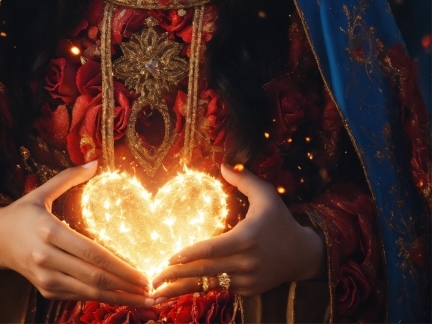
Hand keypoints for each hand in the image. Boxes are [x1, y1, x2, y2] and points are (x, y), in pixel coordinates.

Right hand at [0, 160, 154, 305]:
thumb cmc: (22, 212)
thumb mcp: (42, 191)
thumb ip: (69, 176)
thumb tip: (95, 161)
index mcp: (49, 232)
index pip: (92, 253)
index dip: (120, 267)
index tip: (143, 272)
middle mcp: (47, 258)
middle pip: (94, 277)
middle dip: (125, 286)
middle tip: (151, 290)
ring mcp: (45, 278)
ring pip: (87, 292)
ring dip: (117, 298)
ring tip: (142, 299)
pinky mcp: (45, 290)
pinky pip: (76, 295)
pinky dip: (99, 298)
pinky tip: (119, 297)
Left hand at [152, 163, 325, 298]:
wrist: (302, 255)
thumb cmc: (280, 220)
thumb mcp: (266, 195)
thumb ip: (244, 179)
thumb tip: (223, 163)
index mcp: (247, 238)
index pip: (214, 249)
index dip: (191, 254)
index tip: (170, 258)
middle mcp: (246, 262)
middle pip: (206, 271)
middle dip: (177, 276)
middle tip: (153, 279)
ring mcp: (247, 280)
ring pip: (210, 285)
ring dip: (183, 288)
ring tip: (158, 293)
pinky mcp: (248, 291)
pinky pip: (221, 289)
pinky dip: (201, 289)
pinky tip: (180, 290)